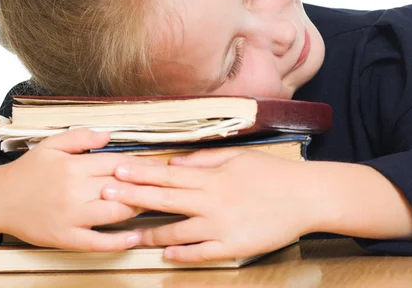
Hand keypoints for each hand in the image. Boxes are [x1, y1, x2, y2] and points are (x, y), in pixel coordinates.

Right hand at [0, 129, 160, 250]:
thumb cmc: (27, 171)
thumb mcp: (51, 145)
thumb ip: (80, 137)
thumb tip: (109, 135)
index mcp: (74, 166)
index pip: (118, 163)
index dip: (143, 165)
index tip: (161, 166)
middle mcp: (75, 190)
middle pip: (122, 187)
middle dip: (147, 186)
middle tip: (168, 185)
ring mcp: (71, 216)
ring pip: (115, 213)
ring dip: (139, 208)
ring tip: (156, 205)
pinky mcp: (65, 237)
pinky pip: (97, 242)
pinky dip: (118, 241)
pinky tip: (135, 237)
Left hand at [105, 150, 311, 261]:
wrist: (306, 197)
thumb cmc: (272, 174)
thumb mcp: (238, 157)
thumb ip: (203, 160)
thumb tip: (173, 163)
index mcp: (212, 178)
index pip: (168, 175)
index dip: (140, 174)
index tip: (116, 171)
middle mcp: (212, 202)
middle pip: (165, 200)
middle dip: (133, 198)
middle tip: (105, 197)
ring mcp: (222, 226)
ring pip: (178, 232)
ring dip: (151, 233)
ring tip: (128, 234)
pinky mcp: (234, 246)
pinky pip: (202, 253)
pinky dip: (182, 254)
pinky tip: (166, 255)